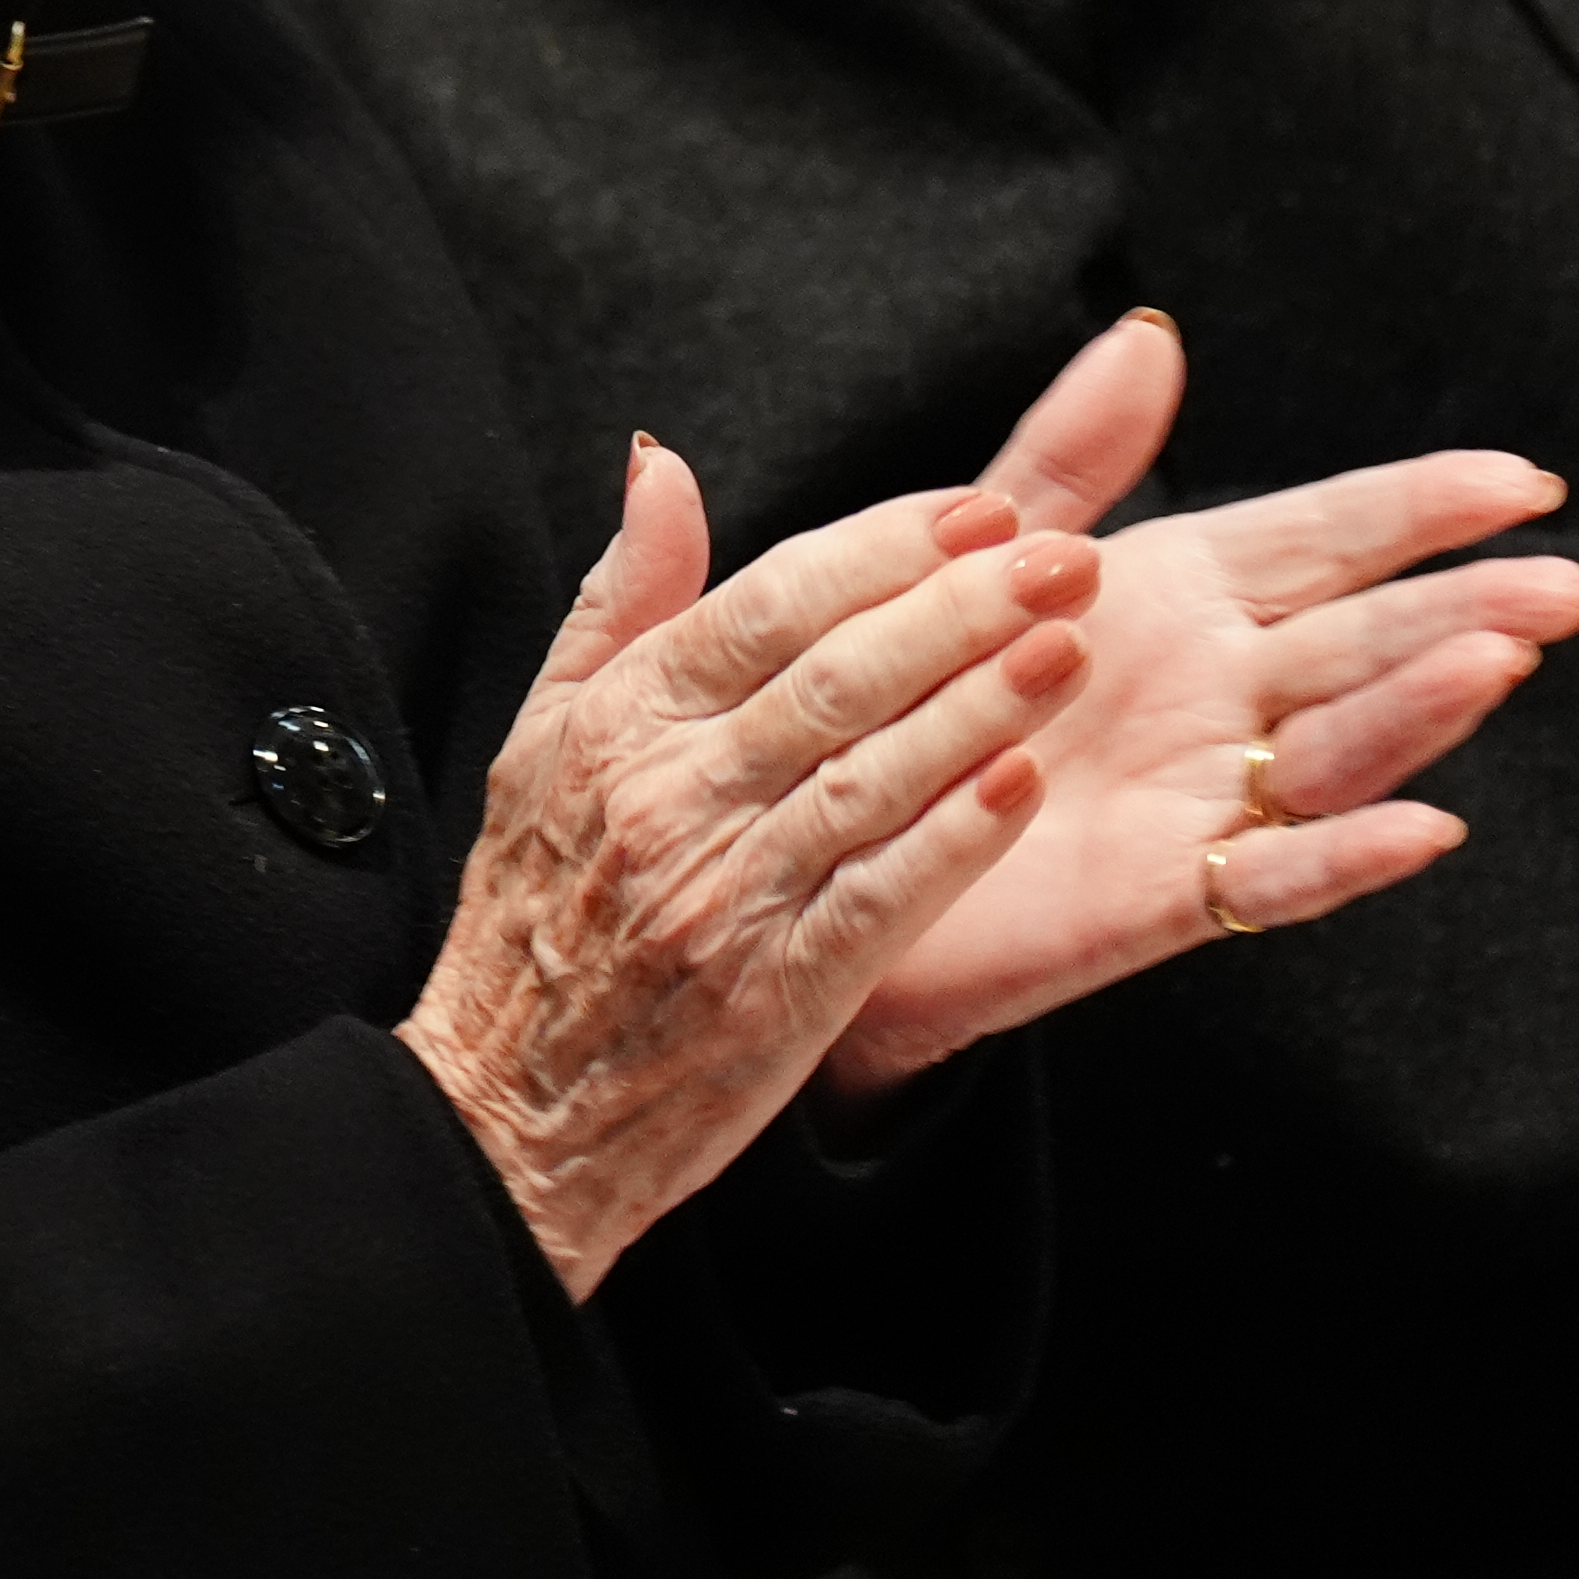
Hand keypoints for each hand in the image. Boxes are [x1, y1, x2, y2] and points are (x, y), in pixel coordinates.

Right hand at [401, 448, 1100, 1294]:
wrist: (506, 1109)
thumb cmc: (533, 912)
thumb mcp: (543, 737)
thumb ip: (618, 602)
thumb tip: (662, 470)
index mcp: (618, 725)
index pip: (765, 604)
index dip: (882, 549)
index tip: (980, 508)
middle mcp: (670, 799)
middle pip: (836, 677)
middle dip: (963, 606)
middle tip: (1069, 555)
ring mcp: (725, 897)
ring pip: (872, 776)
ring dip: (982, 704)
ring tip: (1071, 643)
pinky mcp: (776, 995)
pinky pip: (880, 898)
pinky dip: (955, 839)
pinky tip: (1023, 784)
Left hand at [821, 314, 1578, 1098]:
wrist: (844, 850)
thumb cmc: (925, 691)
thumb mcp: (991, 551)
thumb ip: (1074, 453)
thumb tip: (1152, 333)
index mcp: (1184, 594)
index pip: (1329, 536)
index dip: (1424, 508)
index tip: (1526, 482)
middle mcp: (1219, 691)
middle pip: (1368, 638)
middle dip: (1471, 607)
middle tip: (1573, 586)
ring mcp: (1205, 791)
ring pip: (1341, 747)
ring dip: (1421, 710)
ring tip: (1499, 661)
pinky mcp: (1164, 892)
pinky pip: (1272, 873)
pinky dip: (1346, 855)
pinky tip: (1423, 829)